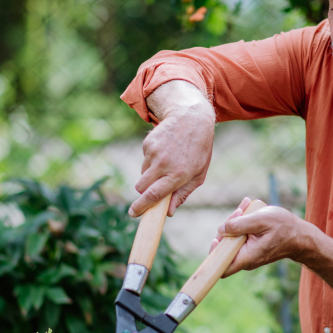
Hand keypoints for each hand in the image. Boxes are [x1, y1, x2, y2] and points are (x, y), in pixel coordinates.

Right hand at [128, 82, 214, 217]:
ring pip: (143, 174)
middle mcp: (164, 164)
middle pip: (142, 187)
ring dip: (151, 174)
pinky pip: (145, 160)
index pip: (154, 195)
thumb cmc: (199, 150)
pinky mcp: (147, 144)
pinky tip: (166, 151)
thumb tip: (168, 212)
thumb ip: (183, 194)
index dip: (142, 207)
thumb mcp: (199, 174)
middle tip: (154, 188)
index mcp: (178, 175)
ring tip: (169, 162)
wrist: (191, 119)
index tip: (133, 213)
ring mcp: (154, 153)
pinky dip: (152, 160)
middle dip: (144, 192)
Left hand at [210, 198, 307, 275]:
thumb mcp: (261, 220)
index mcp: (247, 257)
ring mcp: (248, 253)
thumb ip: (239, 224)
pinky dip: (242, 224)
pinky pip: (240, 236)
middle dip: (228, 227)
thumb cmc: (284, 228)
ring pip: (232, 239)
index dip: (214, 254)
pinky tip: (248, 210)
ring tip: (246, 206)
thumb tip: (221, 229)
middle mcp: (246, 259)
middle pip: (224, 247)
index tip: (217, 238)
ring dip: (235, 222)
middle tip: (239, 211)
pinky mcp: (251, 247)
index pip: (221, 267)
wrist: (301, 236)